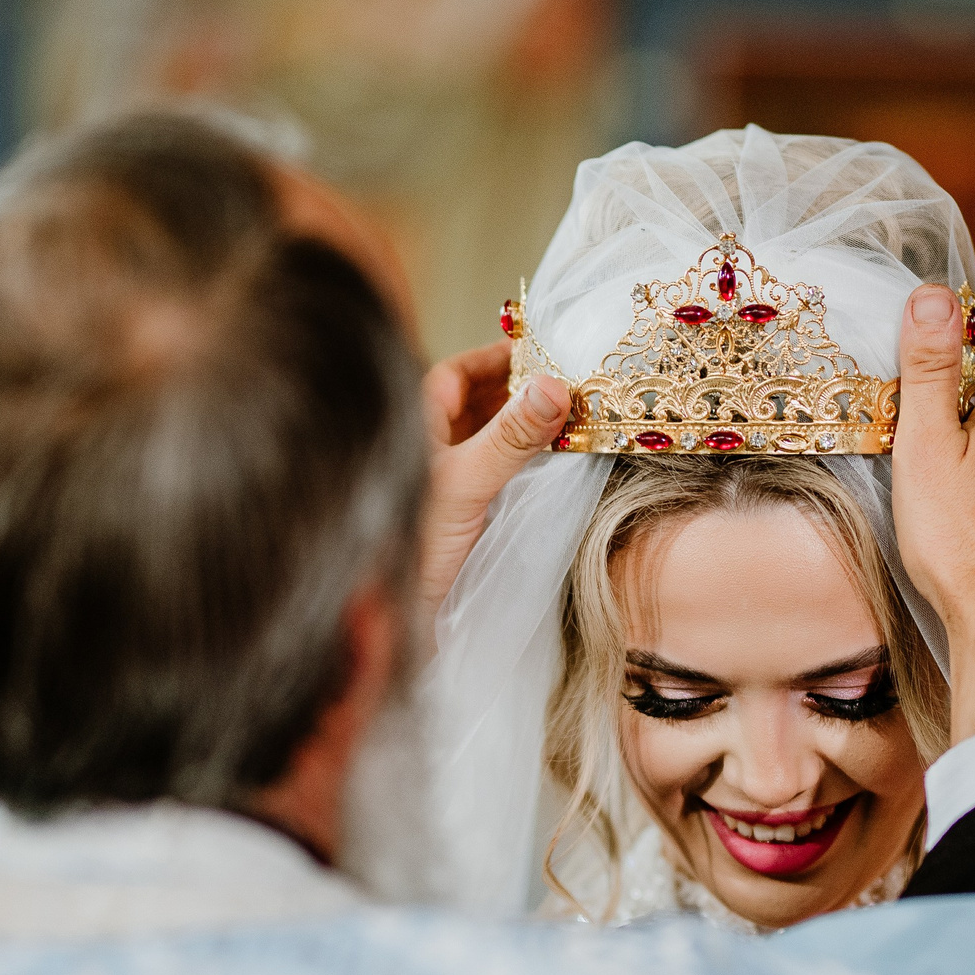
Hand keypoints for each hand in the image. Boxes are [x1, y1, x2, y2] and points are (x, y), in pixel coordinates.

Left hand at [415, 340, 569, 620]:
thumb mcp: (466, 484)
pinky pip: (500, 474)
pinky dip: (528, 464)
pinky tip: (558, 465)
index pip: (459, 373)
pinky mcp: (463, 515)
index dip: (499, 358)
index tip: (546, 350)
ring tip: (577, 421)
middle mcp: (428, 448)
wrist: (397, 624)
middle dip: (524, 393)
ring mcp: (446, 482)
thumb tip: (554, 386)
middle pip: (481, 404)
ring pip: (493, 440)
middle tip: (576, 384)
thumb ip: (510, 436)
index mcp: (414, 426)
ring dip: (530, 431)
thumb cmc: (412, 548)